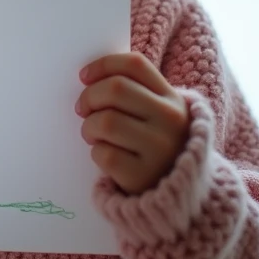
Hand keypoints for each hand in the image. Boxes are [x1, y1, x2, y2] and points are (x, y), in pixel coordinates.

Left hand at [75, 52, 189, 194]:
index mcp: (172, 99)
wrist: (176, 194)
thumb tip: (88, 78)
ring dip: (89, 126)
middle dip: (89, 96)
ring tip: (92, 134)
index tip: (84, 76)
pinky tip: (105, 154)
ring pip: (106, 121)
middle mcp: (171, 120)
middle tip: (82, 108)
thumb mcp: (158, 115)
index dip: (104, 65)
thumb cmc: (155, 144)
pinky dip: (96, 152)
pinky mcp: (142, 175)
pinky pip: (104, 153)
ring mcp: (159, 149)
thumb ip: (133, 93)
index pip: (135, 65)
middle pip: (115, 89)